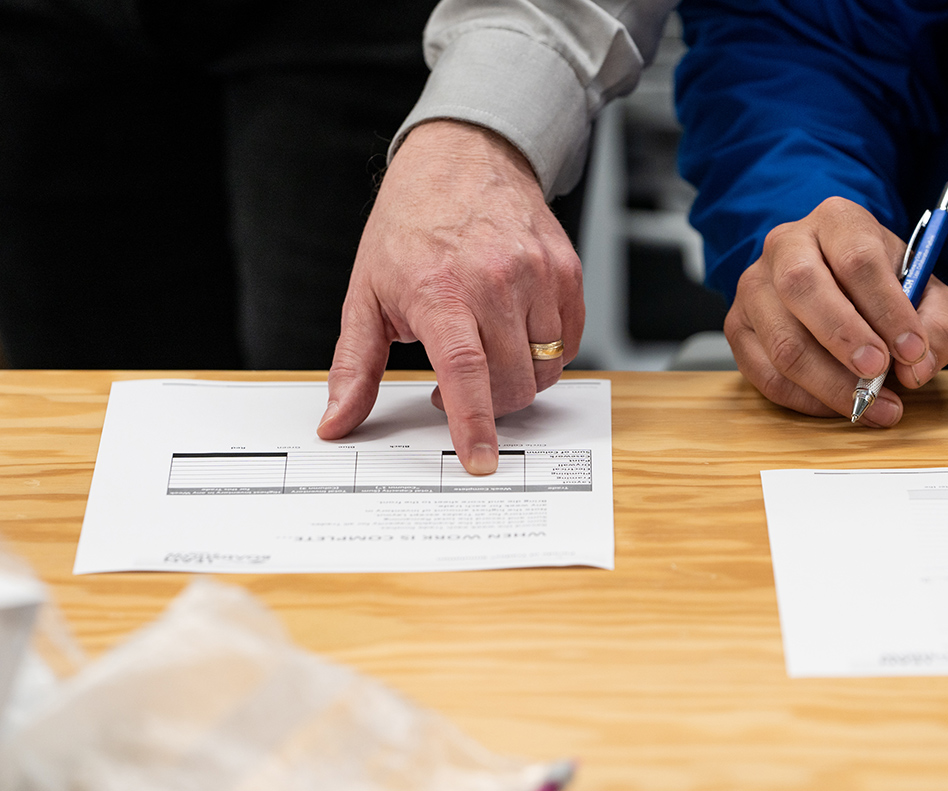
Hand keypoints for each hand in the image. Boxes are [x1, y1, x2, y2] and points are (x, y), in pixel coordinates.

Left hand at [316, 120, 583, 472]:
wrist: (463, 158)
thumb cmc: (411, 226)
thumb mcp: (367, 294)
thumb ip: (354, 366)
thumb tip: (336, 421)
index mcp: (440, 290)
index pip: (466, 369)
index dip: (474, 422)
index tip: (479, 459)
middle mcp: (495, 279)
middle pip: (512, 380)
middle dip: (490, 404)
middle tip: (460, 388)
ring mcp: (537, 272)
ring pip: (546, 365)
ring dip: (519, 378)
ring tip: (488, 354)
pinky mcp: (566, 269)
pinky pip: (569, 339)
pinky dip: (547, 353)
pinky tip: (517, 335)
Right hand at [725, 197, 947, 424]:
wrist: (836, 281)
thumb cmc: (882, 287)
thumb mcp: (927, 293)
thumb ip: (938, 324)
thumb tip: (917, 367)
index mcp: (837, 221)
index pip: (857, 259)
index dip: (887, 308)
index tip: (912, 349)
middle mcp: (786, 245)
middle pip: (803, 288)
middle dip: (845, 338)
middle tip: (879, 373)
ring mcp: (755, 286)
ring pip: (782, 340)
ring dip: (829, 383)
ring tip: (871, 405)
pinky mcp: (739, 326)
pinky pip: (765, 374)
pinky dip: (806, 400)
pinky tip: (837, 405)